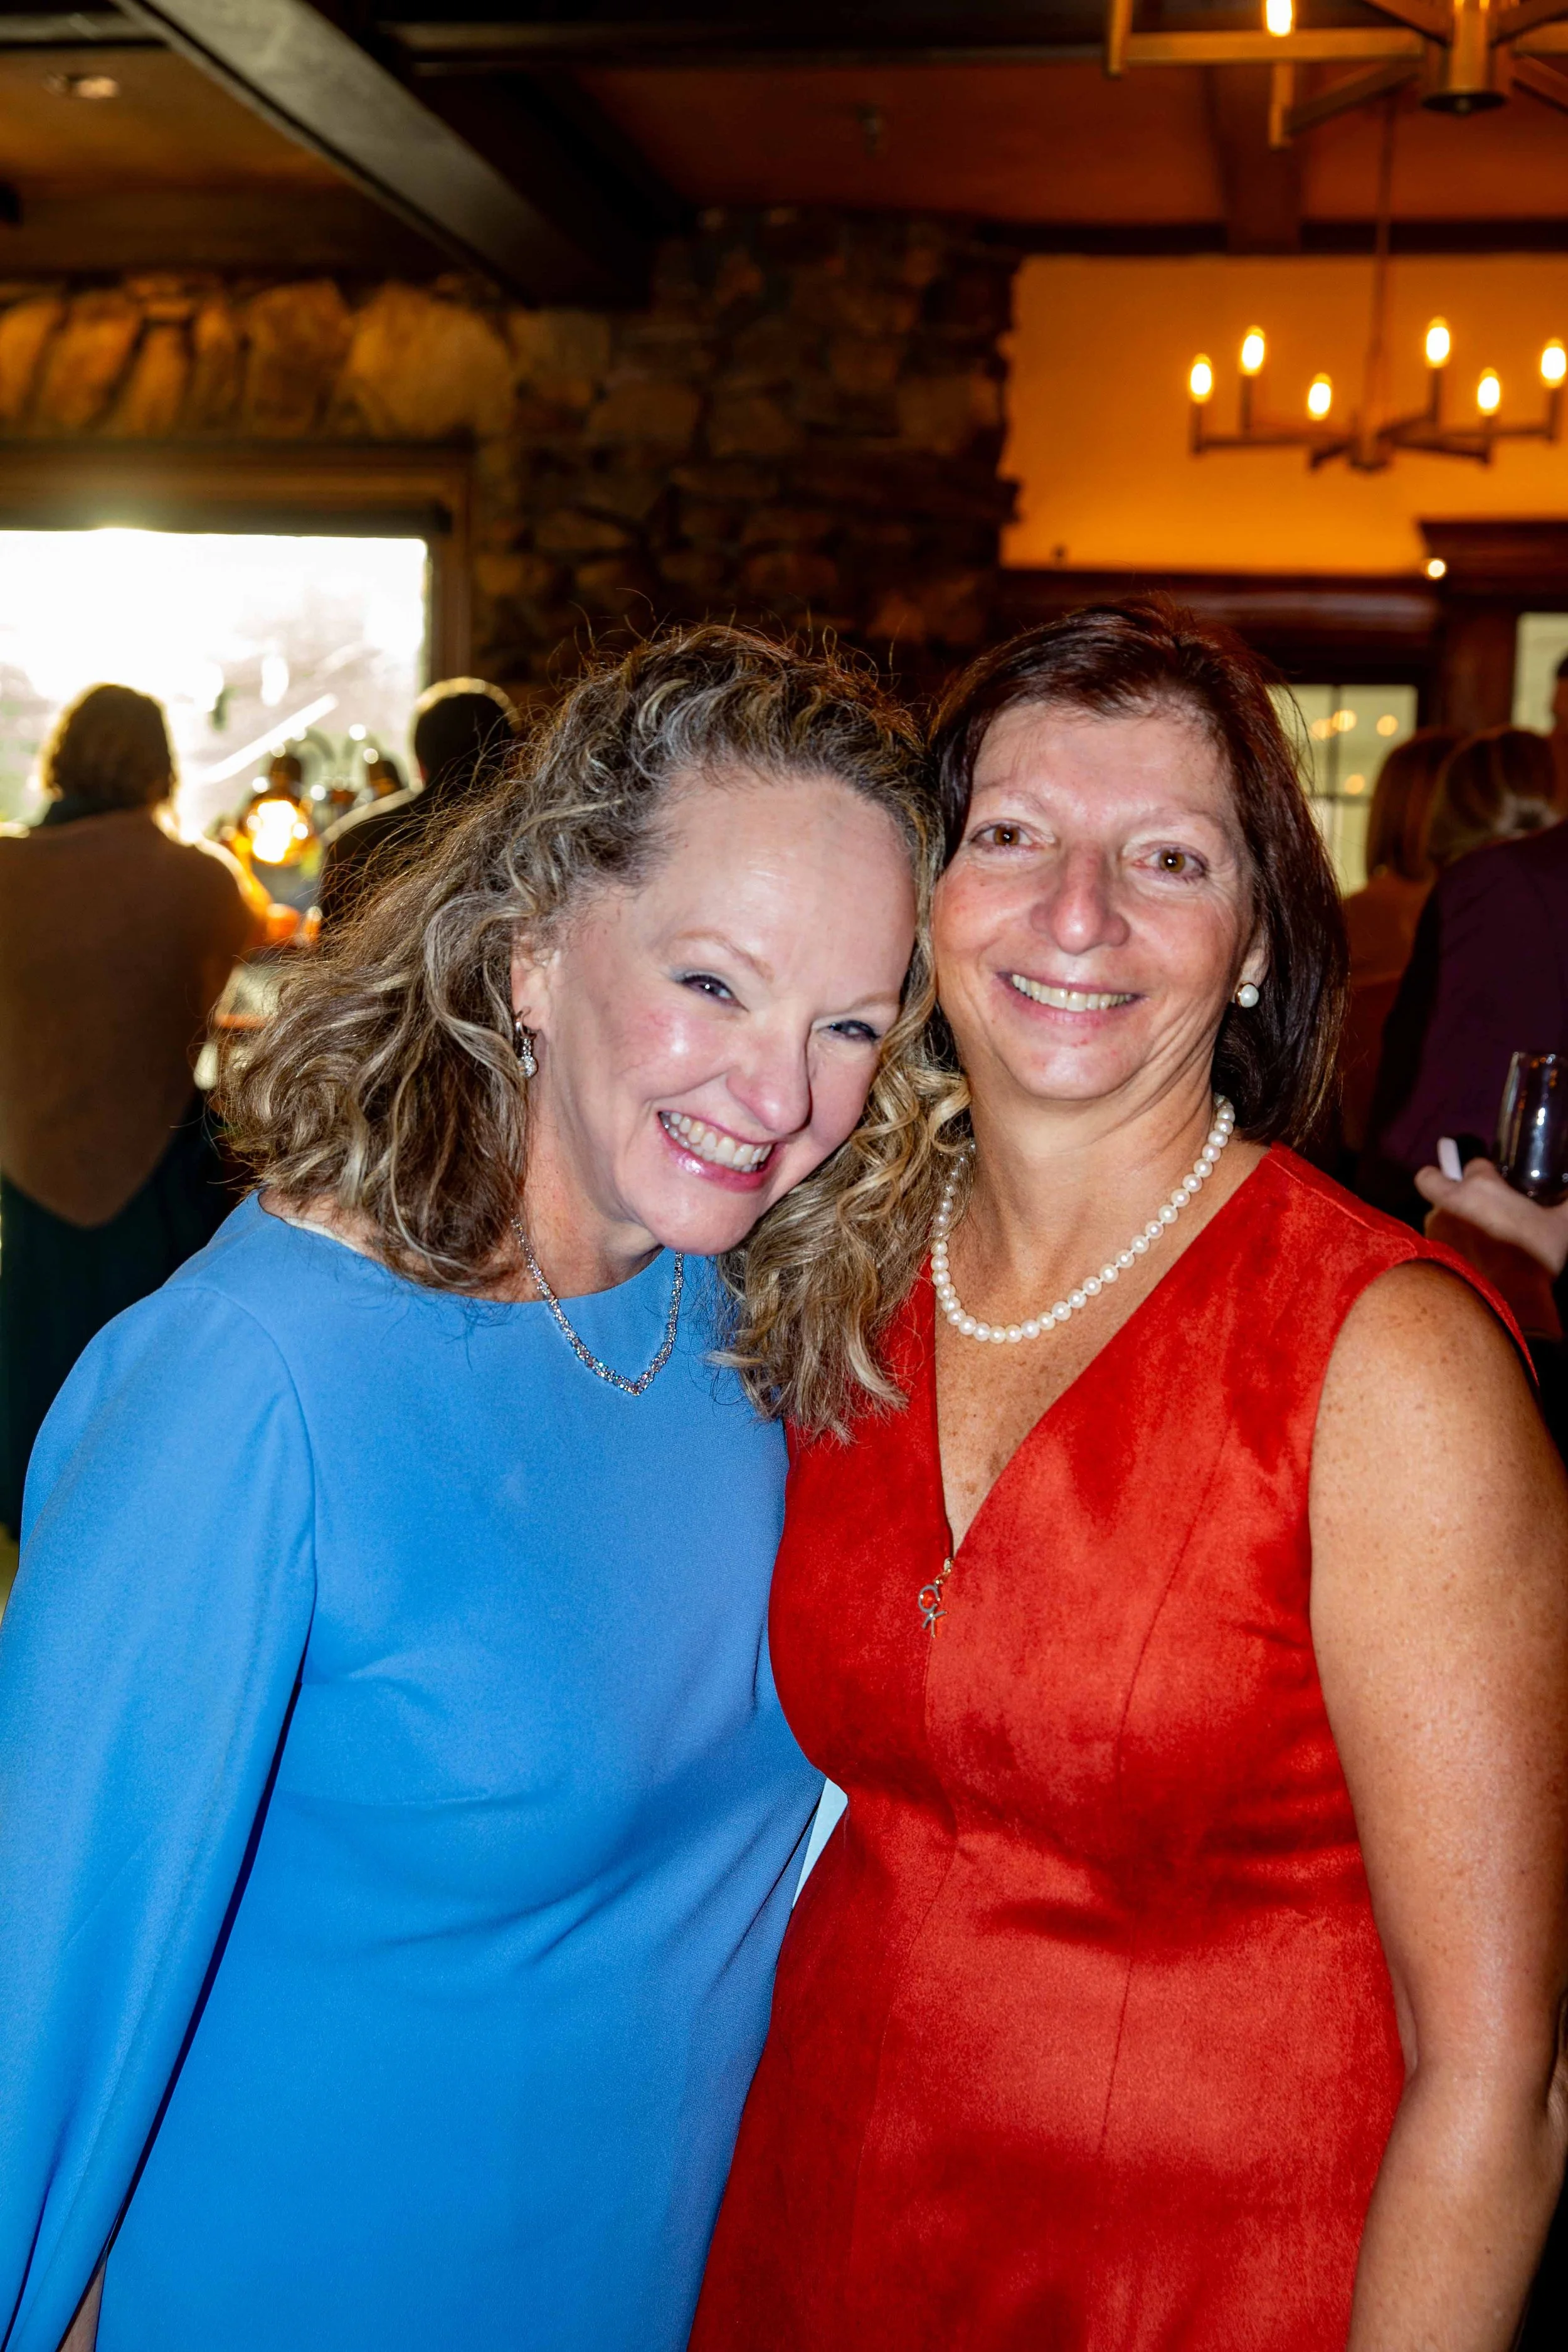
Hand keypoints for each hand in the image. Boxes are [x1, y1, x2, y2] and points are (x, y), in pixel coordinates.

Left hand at [1415, 1152, 1565, 1338]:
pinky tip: (1463, 1258)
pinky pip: (1431, 1240)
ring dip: (1447, 1218)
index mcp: (1481, 1186)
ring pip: (1432, 1212)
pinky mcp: (1425, 1253)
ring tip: (1469, 1236)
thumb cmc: (1531, 1255)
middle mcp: (1450, 1201)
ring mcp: (1434, 1227)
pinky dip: (1443, 1245)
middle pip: (1430, 1178)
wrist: (1501, 1299)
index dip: (1484, 1172)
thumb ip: (1567, 1204)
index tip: (1497, 1184)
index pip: (1474, 1164)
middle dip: (1439, 1181)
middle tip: (1459, 1195)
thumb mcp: (1561, 1226)